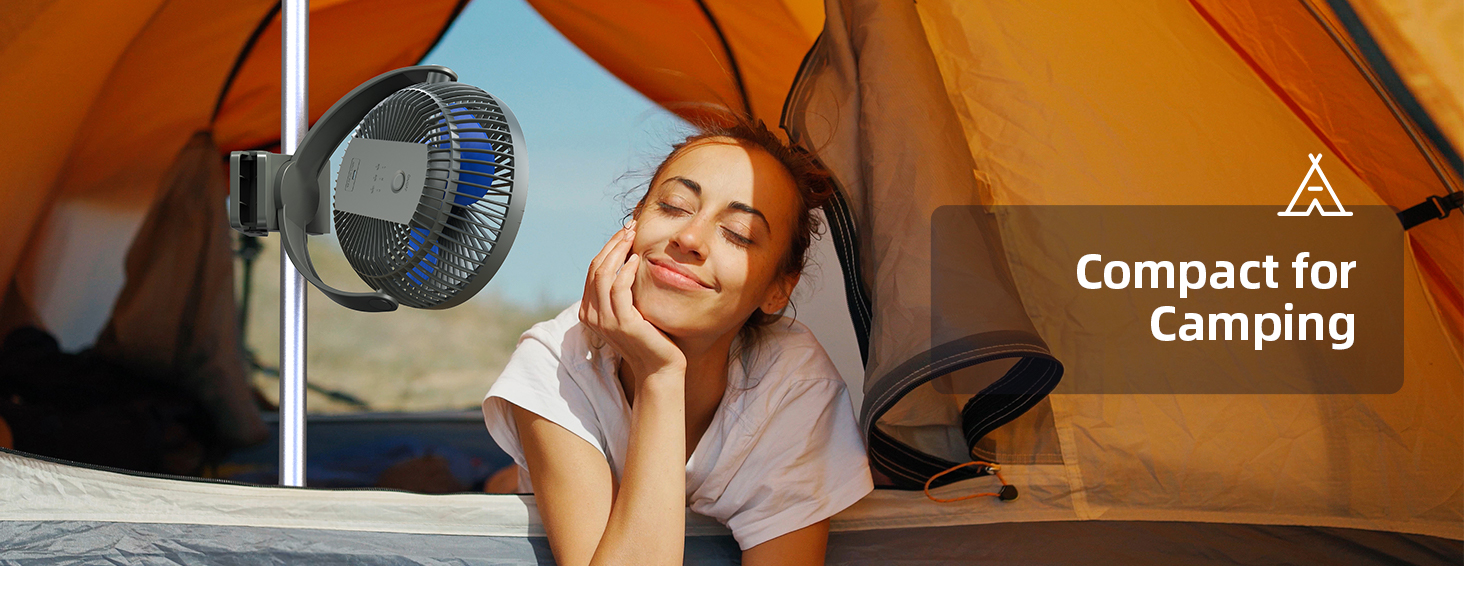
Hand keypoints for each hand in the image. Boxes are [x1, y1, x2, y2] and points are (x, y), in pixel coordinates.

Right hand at [579, 221, 685, 380]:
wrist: (660, 368)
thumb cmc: (650, 338)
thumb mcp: (631, 310)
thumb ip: (622, 291)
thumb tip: (628, 259)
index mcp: (590, 311)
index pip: (593, 271)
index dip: (608, 248)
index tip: (624, 232)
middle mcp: (592, 316)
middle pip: (596, 269)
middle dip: (612, 244)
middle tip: (629, 227)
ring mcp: (605, 321)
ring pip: (604, 275)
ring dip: (618, 251)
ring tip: (633, 236)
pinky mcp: (622, 323)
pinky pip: (619, 289)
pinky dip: (626, 271)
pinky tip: (637, 260)